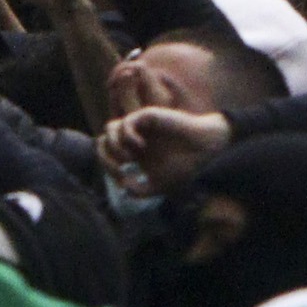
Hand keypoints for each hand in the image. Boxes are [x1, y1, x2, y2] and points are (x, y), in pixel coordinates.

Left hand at [97, 105, 234, 195]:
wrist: (204, 152)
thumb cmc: (183, 167)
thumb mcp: (157, 186)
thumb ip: (138, 190)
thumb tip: (122, 186)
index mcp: (132, 153)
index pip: (106, 154)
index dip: (107, 166)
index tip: (122, 178)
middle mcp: (133, 138)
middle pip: (102, 141)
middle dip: (106, 156)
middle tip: (122, 168)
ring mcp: (140, 127)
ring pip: (110, 128)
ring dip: (115, 146)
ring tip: (131, 158)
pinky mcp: (148, 116)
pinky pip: (127, 122)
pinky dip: (128, 135)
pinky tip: (141, 146)